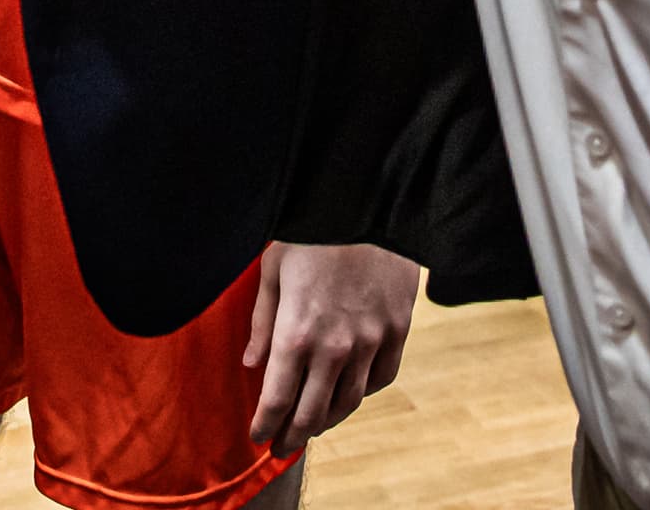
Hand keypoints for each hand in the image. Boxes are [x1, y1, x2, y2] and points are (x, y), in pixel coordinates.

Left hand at [241, 241, 418, 453]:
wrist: (369, 202)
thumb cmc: (311, 231)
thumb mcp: (273, 271)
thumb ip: (262, 323)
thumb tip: (251, 365)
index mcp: (297, 332)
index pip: (277, 399)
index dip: (265, 425)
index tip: (258, 437)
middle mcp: (335, 347)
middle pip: (312, 412)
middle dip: (293, 436)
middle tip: (282, 447)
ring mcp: (371, 341)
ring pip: (349, 401)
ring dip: (328, 421)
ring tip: (313, 427)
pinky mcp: (397, 329)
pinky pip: (382, 377)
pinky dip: (364, 392)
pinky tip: (350, 393)